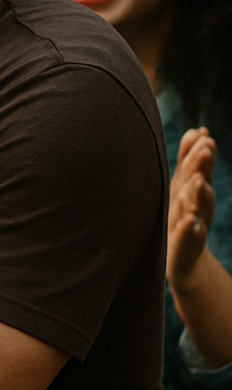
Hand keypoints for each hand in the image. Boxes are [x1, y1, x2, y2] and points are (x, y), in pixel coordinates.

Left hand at [168, 128, 217, 287]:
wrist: (184, 259)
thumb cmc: (182, 215)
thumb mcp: (184, 187)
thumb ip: (189, 161)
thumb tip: (198, 130)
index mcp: (194, 190)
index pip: (198, 168)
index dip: (200, 153)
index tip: (203, 135)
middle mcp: (197, 205)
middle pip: (201, 184)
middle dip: (204, 166)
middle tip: (206, 148)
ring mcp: (193, 224)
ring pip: (199, 208)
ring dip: (200, 194)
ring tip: (199, 181)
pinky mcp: (186, 244)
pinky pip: (189, 236)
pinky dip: (191, 228)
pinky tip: (191, 221)